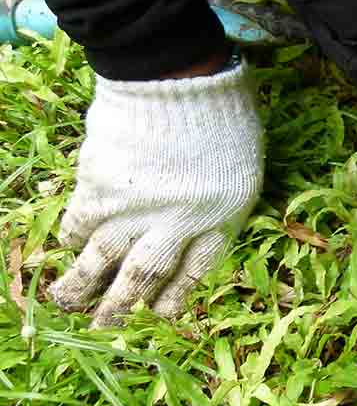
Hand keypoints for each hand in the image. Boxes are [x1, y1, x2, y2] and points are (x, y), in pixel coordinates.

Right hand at [50, 61, 263, 326]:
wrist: (178, 80)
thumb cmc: (224, 112)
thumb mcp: (243, 162)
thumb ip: (220, 198)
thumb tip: (193, 224)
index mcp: (222, 217)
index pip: (195, 270)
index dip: (174, 294)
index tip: (159, 312)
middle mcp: (178, 223)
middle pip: (145, 276)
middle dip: (121, 304)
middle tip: (103, 325)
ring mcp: (136, 208)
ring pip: (103, 260)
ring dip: (83, 285)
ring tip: (68, 303)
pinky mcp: (100, 188)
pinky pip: (78, 223)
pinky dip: (69, 239)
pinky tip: (65, 249)